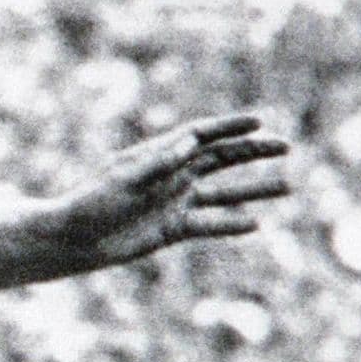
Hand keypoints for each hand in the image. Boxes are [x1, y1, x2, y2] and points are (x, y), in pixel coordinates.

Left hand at [57, 114, 290, 268]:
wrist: (72, 240)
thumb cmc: (91, 204)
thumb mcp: (123, 180)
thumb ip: (158, 162)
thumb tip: (191, 142)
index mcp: (158, 155)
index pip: (201, 134)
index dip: (230, 127)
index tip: (260, 121)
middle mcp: (171, 175)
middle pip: (221, 158)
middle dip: (253, 151)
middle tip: (286, 146)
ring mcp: (174, 201)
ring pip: (223, 192)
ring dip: (255, 188)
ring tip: (288, 186)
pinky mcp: (173, 229)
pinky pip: (209, 224)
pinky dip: (231, 224)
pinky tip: (256, 223)